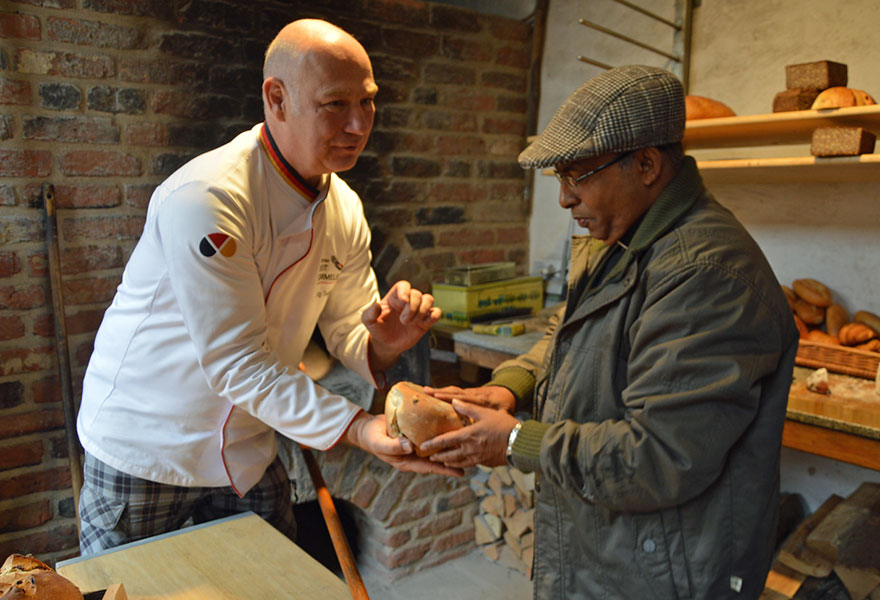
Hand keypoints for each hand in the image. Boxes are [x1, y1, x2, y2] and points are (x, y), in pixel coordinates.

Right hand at [345, 412, 462, 476]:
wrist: (367, 429)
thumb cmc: (372, 438)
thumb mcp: (381, 443)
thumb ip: (394, 446)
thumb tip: (410, 447)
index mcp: (408, 461)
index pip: (430, 467)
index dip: (445, 469)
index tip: (460, 472)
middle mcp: (414, 455)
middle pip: (437, 459)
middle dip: (453, 460)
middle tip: (472, 460)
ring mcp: (416, 445)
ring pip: (435, 448)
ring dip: (449, 447)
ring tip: (466, 445)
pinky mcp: (416, 434)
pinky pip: (430, 436)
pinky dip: (440, 434)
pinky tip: (451, 428)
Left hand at [362, 281, 440, 369]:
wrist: (386, 344)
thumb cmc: (378, 329)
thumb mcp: (368, 321)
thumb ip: (370, 313)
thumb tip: (376, 306)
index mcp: (395, 297)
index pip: (404, 285)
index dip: (405, 291)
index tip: (402, 301)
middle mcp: (408, 301)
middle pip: (417, 294)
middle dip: (411, 308)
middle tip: (403, 321)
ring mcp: (418, 310)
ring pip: (429, 299)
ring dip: (422, 310)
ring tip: (412, 322)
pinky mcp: (425, 321)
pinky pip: (437, 313)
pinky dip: (435, 315)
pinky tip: (424, 323)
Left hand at [418, 400, 519, 468]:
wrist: (519, 443)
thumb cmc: (504, 426)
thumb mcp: (485, 413)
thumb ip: (468, 408)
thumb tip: (454, 401)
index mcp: (468, 436)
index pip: (445, 441)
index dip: (432, 444)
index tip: (423, 446)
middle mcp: (470, 449)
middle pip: (449, 456)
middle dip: (438, 456)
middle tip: (430, 456)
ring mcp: (478, 458)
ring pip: (458, 462)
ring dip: (448, 462)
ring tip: (442, 461)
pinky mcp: (485, 462)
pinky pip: (469, 464)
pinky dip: (461, 464)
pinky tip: (461, 462)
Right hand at [424, 385, 515, 412]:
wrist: (508, 392)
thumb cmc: (505, 405)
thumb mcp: (504, 412)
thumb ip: (497, 418)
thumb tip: (494, 426)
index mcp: (481, 399)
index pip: (464, 398)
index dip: (450, 397)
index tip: (437, 396)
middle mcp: (473, 394)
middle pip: (454, 391)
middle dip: (440, 391)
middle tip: (425, 391)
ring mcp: (469, 393)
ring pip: (453, 390)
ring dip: (439, 390)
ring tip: (425, 391)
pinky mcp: (467, 393)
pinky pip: (454, 392)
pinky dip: (444, 393)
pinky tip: (433, 395)